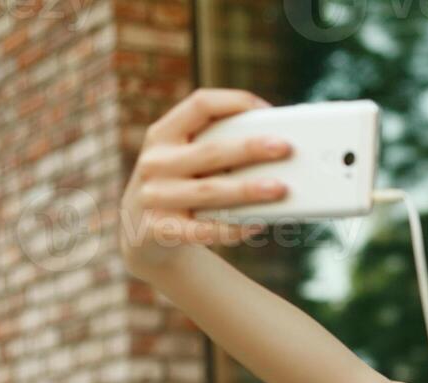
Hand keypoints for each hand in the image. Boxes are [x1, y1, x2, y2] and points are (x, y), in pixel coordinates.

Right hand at [118, 87, 291, 274]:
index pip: (199, 105)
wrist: (143, 236)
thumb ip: (216, 149)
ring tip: (280, 189)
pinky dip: (232, 227)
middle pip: (210, 151)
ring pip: (209, 191)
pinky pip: (203, 230)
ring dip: (247, 189)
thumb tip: (274, 144)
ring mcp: (154, 197)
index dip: (235, 102)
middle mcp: (154, 162)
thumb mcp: (184, 161)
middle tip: (284, 147)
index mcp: (163, 134)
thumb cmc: (181, 188)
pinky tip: (258, 224)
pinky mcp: (159, 230)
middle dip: (249, 148)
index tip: (267, 110)